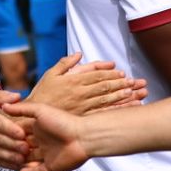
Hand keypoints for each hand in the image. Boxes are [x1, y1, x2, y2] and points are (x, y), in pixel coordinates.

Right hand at [0, 90, 31, 169]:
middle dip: (14, 145)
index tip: (22, 133)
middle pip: (0, 140)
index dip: (10, 129)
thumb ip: (1, 96)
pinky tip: (17, 166)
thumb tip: (18, 96)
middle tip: (27, 148)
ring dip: (11, 157)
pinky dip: (6, 165)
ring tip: (24, 159)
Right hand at [1, 100, 89, 170]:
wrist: (83, 137)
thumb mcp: (40, 110)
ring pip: (28, 161)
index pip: (19, 133)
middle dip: (13, 149)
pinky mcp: (52, 167)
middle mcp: (41, 142)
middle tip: (0, 151)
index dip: (9, 134)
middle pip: (22, 147)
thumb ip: (22, 109)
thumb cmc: (63, 121)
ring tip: (8, 162)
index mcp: (38, 128)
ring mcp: (46, 155)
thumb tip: (4, 105)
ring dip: (19, 162)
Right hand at [26, 53, 146, 115]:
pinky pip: (102, 113)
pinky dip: (115, 111)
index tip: (121, 72)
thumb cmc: (42, 94)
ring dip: (122, 96)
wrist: (34, 116)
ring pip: (106, 100)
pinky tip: (126, 109)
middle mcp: (80, 93)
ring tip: (136, 92)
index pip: (96, 75)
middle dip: (122, 83)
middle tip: (136, 81)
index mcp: (73, 81)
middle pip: (105, 87)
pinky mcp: (83, 117)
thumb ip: (66, 63)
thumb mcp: (50, 74)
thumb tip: (79, 53)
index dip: (110, 73)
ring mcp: (83, 106)